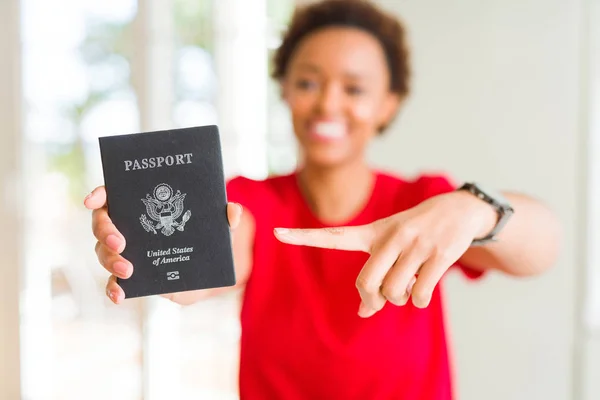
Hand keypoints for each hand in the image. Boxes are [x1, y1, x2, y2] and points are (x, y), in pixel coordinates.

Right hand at [84, 186, 242, 303]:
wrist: (209, 269)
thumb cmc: (207, 236)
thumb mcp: (220, 224)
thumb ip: (227, 215)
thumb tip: (233, 211)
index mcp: (143, 206)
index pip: (114, 195)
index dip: (100, 195)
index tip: (93, 200)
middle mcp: (128, 227)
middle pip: (102, 224)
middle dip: (106, 231)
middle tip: (121, 242)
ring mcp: (127, 253)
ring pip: (103, 253)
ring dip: (110, 260)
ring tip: (128, 269)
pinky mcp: (133, 278)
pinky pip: (113, 283)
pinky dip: (112, 289)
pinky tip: (119, 294)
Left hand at [273, 191, 495, 316]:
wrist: (458, 209)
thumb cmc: (414, 234)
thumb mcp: (390, 247)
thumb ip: (373, 277)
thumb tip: (362, 312)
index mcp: (372, 232)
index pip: (332, 236)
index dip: (303, 237)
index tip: (275, 232)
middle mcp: (389, 237)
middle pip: (366, 284)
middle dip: (375, 299)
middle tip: (383, 296)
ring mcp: (415, 245)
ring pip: (394, 293)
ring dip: (401, 298)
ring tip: (410, 282)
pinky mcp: (439, 255)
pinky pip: (419, 296)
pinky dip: (420, 299)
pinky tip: (426, 283)